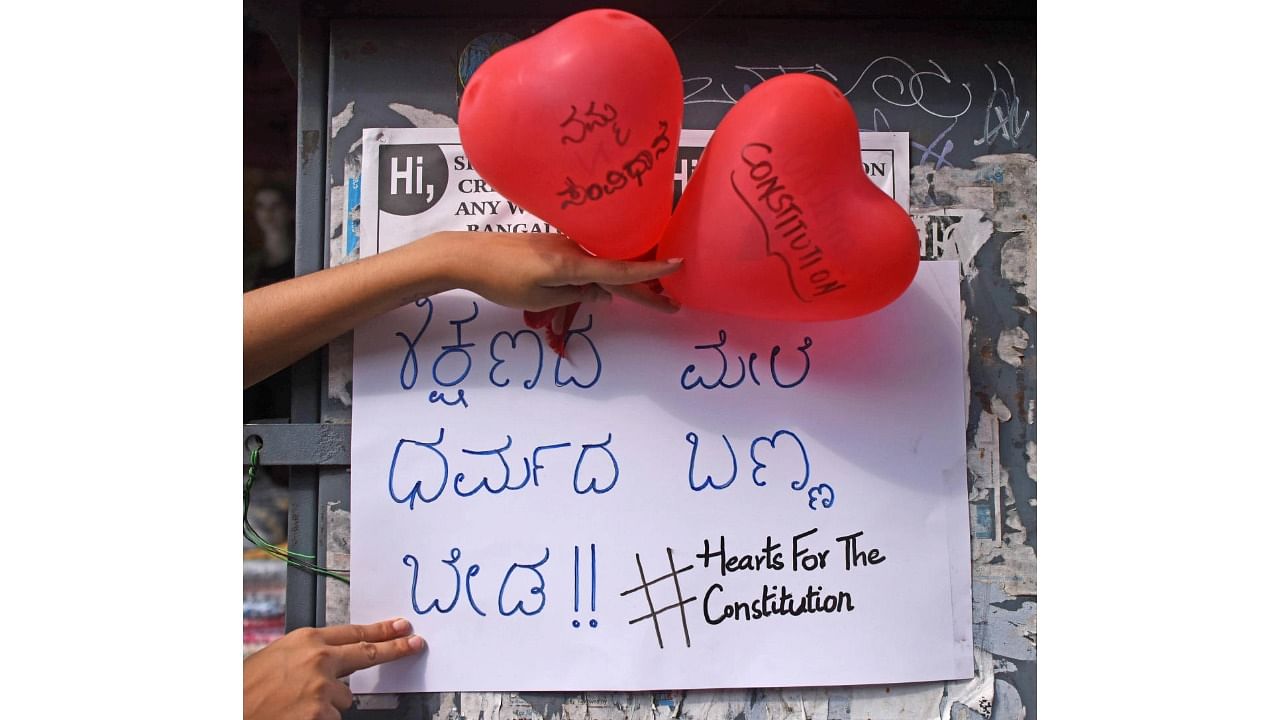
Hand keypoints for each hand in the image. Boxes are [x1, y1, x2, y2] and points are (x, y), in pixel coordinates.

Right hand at [244, 618, 424, 719]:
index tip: (401, 627)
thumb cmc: (247, 688)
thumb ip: (311, 655)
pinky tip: (297, 715)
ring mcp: (322, 688)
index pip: (354, 632)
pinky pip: (333, 718)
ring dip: (328, 704)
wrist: (232, 709)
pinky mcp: (322, 714)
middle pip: (367, 653)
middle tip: (414, 645)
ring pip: (344, 698)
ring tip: (296, 704)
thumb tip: (337, 660)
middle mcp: (318, 660)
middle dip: (394, 649)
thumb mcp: (279, 657)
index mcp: (306, 641)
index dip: (381, 630)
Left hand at [429, 232, 682, 312]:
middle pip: (618, 270)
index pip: (619, 271)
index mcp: (572, 264)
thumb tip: (603, 294)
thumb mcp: (539, 298)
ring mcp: (566, 245)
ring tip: (651, 298)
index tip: (678, 267)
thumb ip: (575, 296)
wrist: (467, 255)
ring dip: (626, 281)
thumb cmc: (500, 279)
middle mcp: (574, 249)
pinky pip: (590, 259)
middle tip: (670, 306)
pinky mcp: (556, 245)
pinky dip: (606, 273)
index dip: (650, 273)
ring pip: (604, 265)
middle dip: (645, 289)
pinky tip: (612, 283)